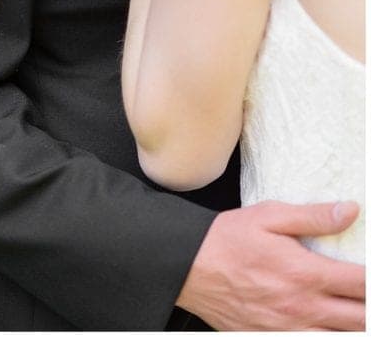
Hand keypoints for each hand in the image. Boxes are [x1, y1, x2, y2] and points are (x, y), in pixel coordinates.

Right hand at [178, 200, 364, 329]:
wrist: (185, 266)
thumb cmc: (225, 239)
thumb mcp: (267, 216)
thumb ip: (312, 216)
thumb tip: (351, 211)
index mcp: (306, 274)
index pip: (364, 283)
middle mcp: (303, 308)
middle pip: (362, 320)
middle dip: (369, 306)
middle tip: (364, 293)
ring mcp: (288, 330)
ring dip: (351, 325)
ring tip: (350, 310)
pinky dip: (323, 334)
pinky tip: (322, 323)